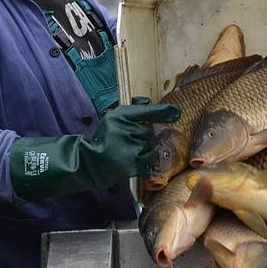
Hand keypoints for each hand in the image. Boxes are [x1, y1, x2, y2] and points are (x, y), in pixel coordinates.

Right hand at [10, 97, 180, 200]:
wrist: (89, 163)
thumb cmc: (105, 139)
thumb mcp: (113, 120)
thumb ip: (133, 110)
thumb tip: (151, 102)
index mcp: (117, 116)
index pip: (144, 111)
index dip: (162, 111)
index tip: (176, 112)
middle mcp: (123, 129)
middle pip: (148, 130)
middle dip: (142, 136)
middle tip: (126, 142)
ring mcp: (128, 147)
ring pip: (149, 144)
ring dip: (143, 148)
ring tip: (126, 152)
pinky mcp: (131, 164)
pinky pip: (150, 158)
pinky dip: (149, 158)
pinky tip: (140, 158)